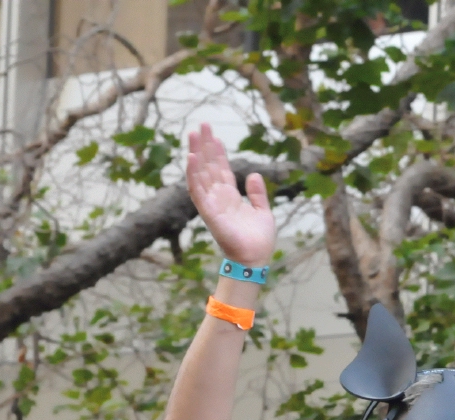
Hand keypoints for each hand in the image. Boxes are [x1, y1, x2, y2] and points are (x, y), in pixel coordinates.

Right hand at [186, 124, 274, 267]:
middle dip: (205, 146)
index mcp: (230, 197)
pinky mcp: (209, 213)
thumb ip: (257, 193)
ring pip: (201, 174)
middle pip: (208, 166)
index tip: (214, 135)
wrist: (255, 259)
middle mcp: (218, 198)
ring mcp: (212, 204)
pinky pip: (198, 191)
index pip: (221, 169)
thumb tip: (255, 175)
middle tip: (202, 125)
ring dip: (196, 153)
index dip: (217, 152)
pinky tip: (192, 158)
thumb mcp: (262, 211)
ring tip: (194, 134)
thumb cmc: (259, 240)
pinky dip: (193, 174)